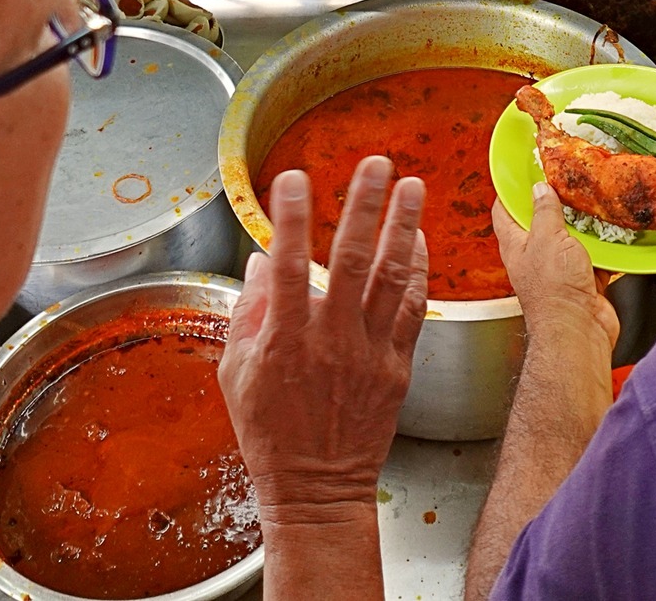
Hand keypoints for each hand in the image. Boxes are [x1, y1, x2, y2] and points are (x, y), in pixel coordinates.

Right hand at [219, 159, 426, 520]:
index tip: (292, 178)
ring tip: (412, 185)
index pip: (286, 268)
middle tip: (375, 164)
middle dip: (363, 207)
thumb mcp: (236, 375)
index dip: (289, 220)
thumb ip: (247, 314)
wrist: (316, 491)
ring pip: (391, 279)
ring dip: (402, 227)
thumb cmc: (269, 435)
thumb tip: (260, 263)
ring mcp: (369, 353)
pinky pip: (412, 310)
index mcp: (285, 342)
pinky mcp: (397, 367)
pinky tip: (418, 239)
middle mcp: (331, 341)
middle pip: (350, 262)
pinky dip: (416, 271)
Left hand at [492, 186, 616, 352]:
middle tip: (568, 183)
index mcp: (516, 245)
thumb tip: (541, 189)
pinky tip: (616, 236)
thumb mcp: (548, 238)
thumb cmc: (554, 292)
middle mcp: (535, 258)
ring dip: (584, 227)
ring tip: (596, 203)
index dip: (511, 191)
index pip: (504, 211)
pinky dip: (606, 250)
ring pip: (571, 240)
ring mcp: (559, 271)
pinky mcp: (584, 282)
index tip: (524, 174)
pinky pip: (596, 260)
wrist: (579, 331)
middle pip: (541, 223)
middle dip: (555, 204)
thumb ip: (545, 212)